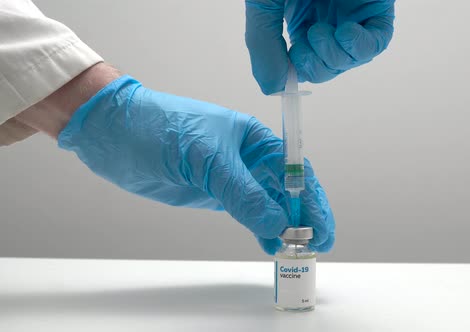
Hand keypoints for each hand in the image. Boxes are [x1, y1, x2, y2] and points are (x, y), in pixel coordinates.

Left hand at [57, 75, 334, 253]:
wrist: (115, 134)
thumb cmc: (159, 127)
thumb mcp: (206, 157)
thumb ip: (242, 191)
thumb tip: (276, 223)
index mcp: (254, 138)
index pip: (294, 169)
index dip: (312, 198)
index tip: (320, 224)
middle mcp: (248, 158)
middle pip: (287, 189)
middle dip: (305, 215)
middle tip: (317, 242)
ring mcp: (232, 178)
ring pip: (269, 204)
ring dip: (285, 226)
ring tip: (297, 249)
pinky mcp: (215, 194)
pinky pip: (247, 213)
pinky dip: (262, 229)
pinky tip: (272, 243)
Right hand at [245, 0, 394, 93]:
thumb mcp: (264, 4)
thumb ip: (263, 45)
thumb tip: (273, 88)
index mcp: (297, 18)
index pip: (298, 62)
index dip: (292, 75)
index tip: (283, 80)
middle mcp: (325, 19)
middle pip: (324, 66)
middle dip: (313, 67)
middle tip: (302, 50)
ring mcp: (351, 15)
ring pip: (348, 60)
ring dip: (332, 58)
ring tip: (320, 32)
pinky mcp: (376, 9)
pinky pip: (375, 43)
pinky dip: (359, 47)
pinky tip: (343, 31)